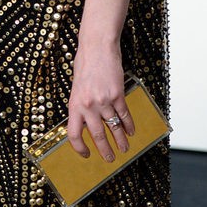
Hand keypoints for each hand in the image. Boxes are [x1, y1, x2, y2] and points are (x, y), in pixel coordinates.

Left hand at [67, 41, 135, 161]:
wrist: (97, 47)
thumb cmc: (84, 64)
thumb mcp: (76, 88)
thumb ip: (80, 105)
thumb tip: (86, 122)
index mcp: (74, 105)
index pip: (74, 134)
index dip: (79, 147)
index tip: (85, 154)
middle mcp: (88, 105)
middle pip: (97, 135)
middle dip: (104, 150)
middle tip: (109, 159)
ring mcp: (103, 100)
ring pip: (113, 127)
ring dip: (120, 140)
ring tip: (124, 148)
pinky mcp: (117, 94)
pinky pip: (124, 114)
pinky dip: (129, 124)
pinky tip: (131, 131)